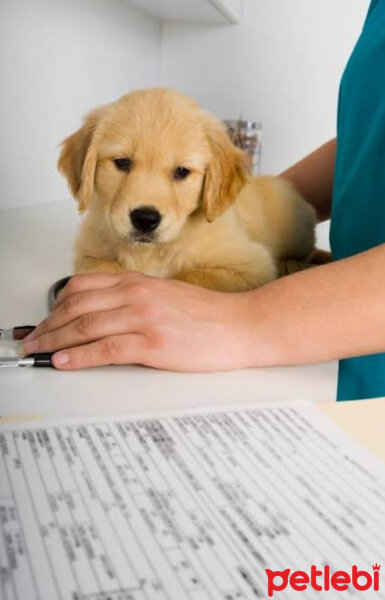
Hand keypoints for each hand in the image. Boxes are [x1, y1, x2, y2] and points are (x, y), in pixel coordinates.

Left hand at [22, 272, 254, 370]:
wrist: (243, 326)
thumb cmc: (210, 316)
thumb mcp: (167, 297)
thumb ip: (135, 302)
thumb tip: (106, 316)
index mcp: (138, 283)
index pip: (82, 289)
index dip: (55, 307)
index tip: (44, 322)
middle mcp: (136, 295)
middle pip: (76, 307)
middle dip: (47, 326)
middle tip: (31, 341)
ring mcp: (144, 318)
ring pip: (84, 326)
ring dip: (55, 341)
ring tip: (37, 353)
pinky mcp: (153, 344)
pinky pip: (105, 349)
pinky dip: (79, 356)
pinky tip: (64, 362)